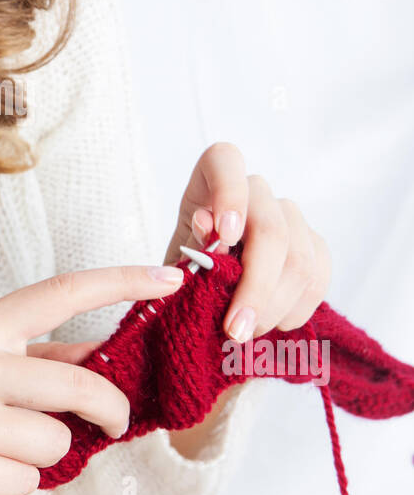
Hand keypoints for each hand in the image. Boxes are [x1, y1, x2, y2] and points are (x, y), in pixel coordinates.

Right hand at [0, 262, 187, 494]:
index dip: (119, 282)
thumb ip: (49, 358)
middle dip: (110, 410)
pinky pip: (28, 482)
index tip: (169, 277)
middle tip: (114, 423)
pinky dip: (17, 484)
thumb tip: (116, 350)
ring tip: (5, 447)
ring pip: (57, 442)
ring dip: (47, 454)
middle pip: (78, 386)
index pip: (61, 294)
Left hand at [163, 141, 331, 344]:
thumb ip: (190, 244)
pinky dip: (296, 310)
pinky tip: (273, 325)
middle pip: (272, 230)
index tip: (225, 237)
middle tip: (234, 329)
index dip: (230, 194)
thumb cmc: (187, 263)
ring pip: (300, 261)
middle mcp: (257, 191)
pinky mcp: (314, 245)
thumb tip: (207, 225)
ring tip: (246, 334)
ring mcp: (290, 216)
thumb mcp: (177, 256)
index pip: (226, 161)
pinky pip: (319, 278)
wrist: (209, 285)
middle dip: (255, 287)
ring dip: (274, 308)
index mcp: (214, 177)